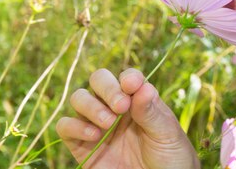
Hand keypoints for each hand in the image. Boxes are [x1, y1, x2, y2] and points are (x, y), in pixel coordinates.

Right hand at [56, 68, 199, 168]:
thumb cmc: (170, 158)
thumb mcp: (167, 134)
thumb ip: (151, 111)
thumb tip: (141, 86)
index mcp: (138, 99)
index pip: (126, 77)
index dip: (127, 78)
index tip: (132, 86)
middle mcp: (115, 107)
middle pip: (98, 80)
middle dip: (107, 88)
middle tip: (121, 107)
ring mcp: (97, 124)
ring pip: (79, 97)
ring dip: (90, 105)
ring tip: (108, 123)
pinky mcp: (81, 145)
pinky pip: (65, 126)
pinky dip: (74, 126)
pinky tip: (93, 135)